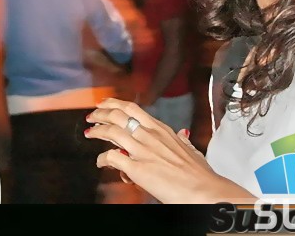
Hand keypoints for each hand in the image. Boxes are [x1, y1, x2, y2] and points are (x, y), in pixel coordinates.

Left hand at [85, 98, 254, 203]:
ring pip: (111, 132)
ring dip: (97, 131)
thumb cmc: (200, 174)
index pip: (132, 108)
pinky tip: (100, 162)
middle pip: (118, 115)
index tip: (105, 104)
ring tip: (90, 133)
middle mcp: (150, 136)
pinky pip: (112, 158)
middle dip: (101, 114)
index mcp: (161, 129)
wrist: (205, 191)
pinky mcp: (137, 169)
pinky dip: (102, 159)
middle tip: (92, 117)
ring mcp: (142, 151)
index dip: (114, 104)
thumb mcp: (191, 149)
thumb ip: (182, 140)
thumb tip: (183, 134)